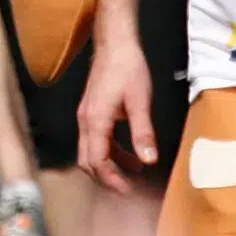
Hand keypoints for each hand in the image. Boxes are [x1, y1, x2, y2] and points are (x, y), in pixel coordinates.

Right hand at [78, 34, 155, 193]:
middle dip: (106, 178)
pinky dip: (110, 152)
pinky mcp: (92, 112)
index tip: (127, 191)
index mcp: (95, 121)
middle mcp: (86, 121)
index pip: (97, 161)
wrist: (115, 44)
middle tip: (127, 189)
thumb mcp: (140, 101)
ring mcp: (87, 116)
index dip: (111, 180)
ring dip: (109, 165)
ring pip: (91, 152)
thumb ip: (143, 133)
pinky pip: (97, 140)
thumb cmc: (127, 67)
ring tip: (134, 172)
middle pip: (87, 161)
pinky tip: (129, 153)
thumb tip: (149, 160)